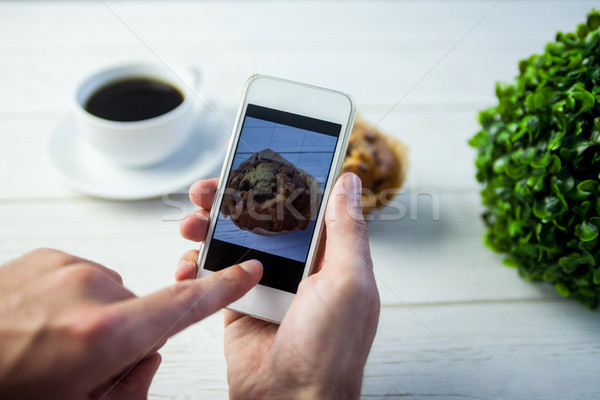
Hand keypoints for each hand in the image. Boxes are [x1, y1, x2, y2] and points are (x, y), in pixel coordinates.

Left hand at [0, 248, 261, 398]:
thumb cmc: (6, 388)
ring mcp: (67, 268)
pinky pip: (83, 278)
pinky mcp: (47, 256)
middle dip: (126, 337)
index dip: (222, 288)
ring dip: (95, 318)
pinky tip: (39, 323)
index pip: (184, 304)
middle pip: (143, 311)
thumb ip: (133, 385)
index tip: (246, 270)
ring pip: (111, 295)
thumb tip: (146, 357)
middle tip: (82, 365)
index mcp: (103, 335)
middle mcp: (90, 290)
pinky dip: (73, 299)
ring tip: (50, 343)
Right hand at [178, 172, 379, 398]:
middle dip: (232, 197)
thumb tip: (349, 183)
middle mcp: (297, 266)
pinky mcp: (239, 303)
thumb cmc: (329, 351)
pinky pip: (213, 275)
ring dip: (208, 225)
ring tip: (191, 219)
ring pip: (232, 240)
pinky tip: (188, 261)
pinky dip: (195, 265)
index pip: (303, 203)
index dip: (280, 176)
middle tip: (209, 187)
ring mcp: (266, 283)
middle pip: (260, 217)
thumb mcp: (348, 282)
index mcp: (328, 255)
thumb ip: (346, 230)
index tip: (254, 155)